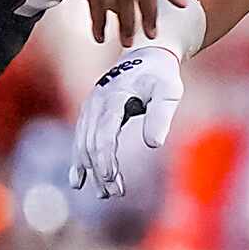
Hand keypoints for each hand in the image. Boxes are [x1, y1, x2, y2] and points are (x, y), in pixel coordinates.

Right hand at [71, 41, 185, 197]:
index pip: (105, 132)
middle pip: (91, 142)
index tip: (112, 178)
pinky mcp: (90, 114)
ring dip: (91, 170)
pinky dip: (81, 161)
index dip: (105, 157)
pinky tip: (80, 181)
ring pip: (83, 143)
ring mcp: (90, 108)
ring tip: (105, 193)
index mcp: (113, 97)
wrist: (146, 56)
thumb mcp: (168, 92)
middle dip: (101, 170)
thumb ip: (161, 115)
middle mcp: (96, 103)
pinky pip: (81, 140)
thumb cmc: (161, 76)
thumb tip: (153, 144)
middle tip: (114, 193)